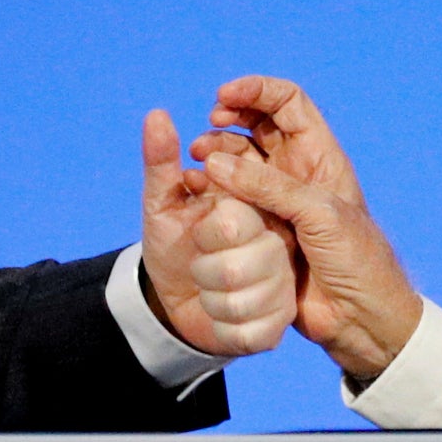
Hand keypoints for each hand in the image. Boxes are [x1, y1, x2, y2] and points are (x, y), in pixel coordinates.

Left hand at [140, 108, 294, 356]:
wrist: (172, 303)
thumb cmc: (172, 248)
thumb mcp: (161, 204)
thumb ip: (161, 162)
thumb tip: (156, 113)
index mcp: (257, 207)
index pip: (238, 216)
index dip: (209, 228)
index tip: (196, 231)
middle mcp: (279, 241)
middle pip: (243, 260)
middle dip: (206, 265)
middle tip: (200, 261)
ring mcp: (284, 281)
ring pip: (244, 295)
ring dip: (212, 296)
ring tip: (208, 287)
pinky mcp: (280, 318)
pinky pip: (252, 328)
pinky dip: (223, 325)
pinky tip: (218, 316)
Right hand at [191, 75, 422, 385]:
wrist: (360, 317)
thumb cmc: (356, 259)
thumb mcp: (317, 214)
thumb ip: (268, 185)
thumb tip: (214, 162)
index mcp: (320, 155)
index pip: (287, 102)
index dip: (256, 91)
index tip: (222, 98)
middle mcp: (296, 171)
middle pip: (256, 127)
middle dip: (227, 122)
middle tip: (204, 139)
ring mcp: (277, 201)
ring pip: (238, 163)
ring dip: (215, 157)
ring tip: (197, 167)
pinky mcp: (261, 231)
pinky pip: (231, 202)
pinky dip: (211, 192)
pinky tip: (195, 193)